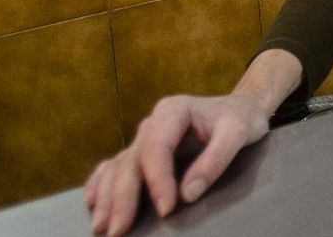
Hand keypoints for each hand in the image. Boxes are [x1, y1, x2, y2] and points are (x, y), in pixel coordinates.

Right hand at [83, 93, 270, 235]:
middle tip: (118, 230)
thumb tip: (189, 193)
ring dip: (107, 197)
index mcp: (172, 112)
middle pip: (131, 162)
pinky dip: (101, 183)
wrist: (240, 108)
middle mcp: (152, 123)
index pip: (156, 149)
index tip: (166, 209)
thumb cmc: (240, 118)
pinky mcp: (144, 150)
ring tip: (100, 225)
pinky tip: (92, 200)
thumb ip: (216, 159)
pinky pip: (115, 166)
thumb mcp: (238, 132)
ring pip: (118, 167)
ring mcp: (145, 138)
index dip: (158, 181)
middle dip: (122, 198)